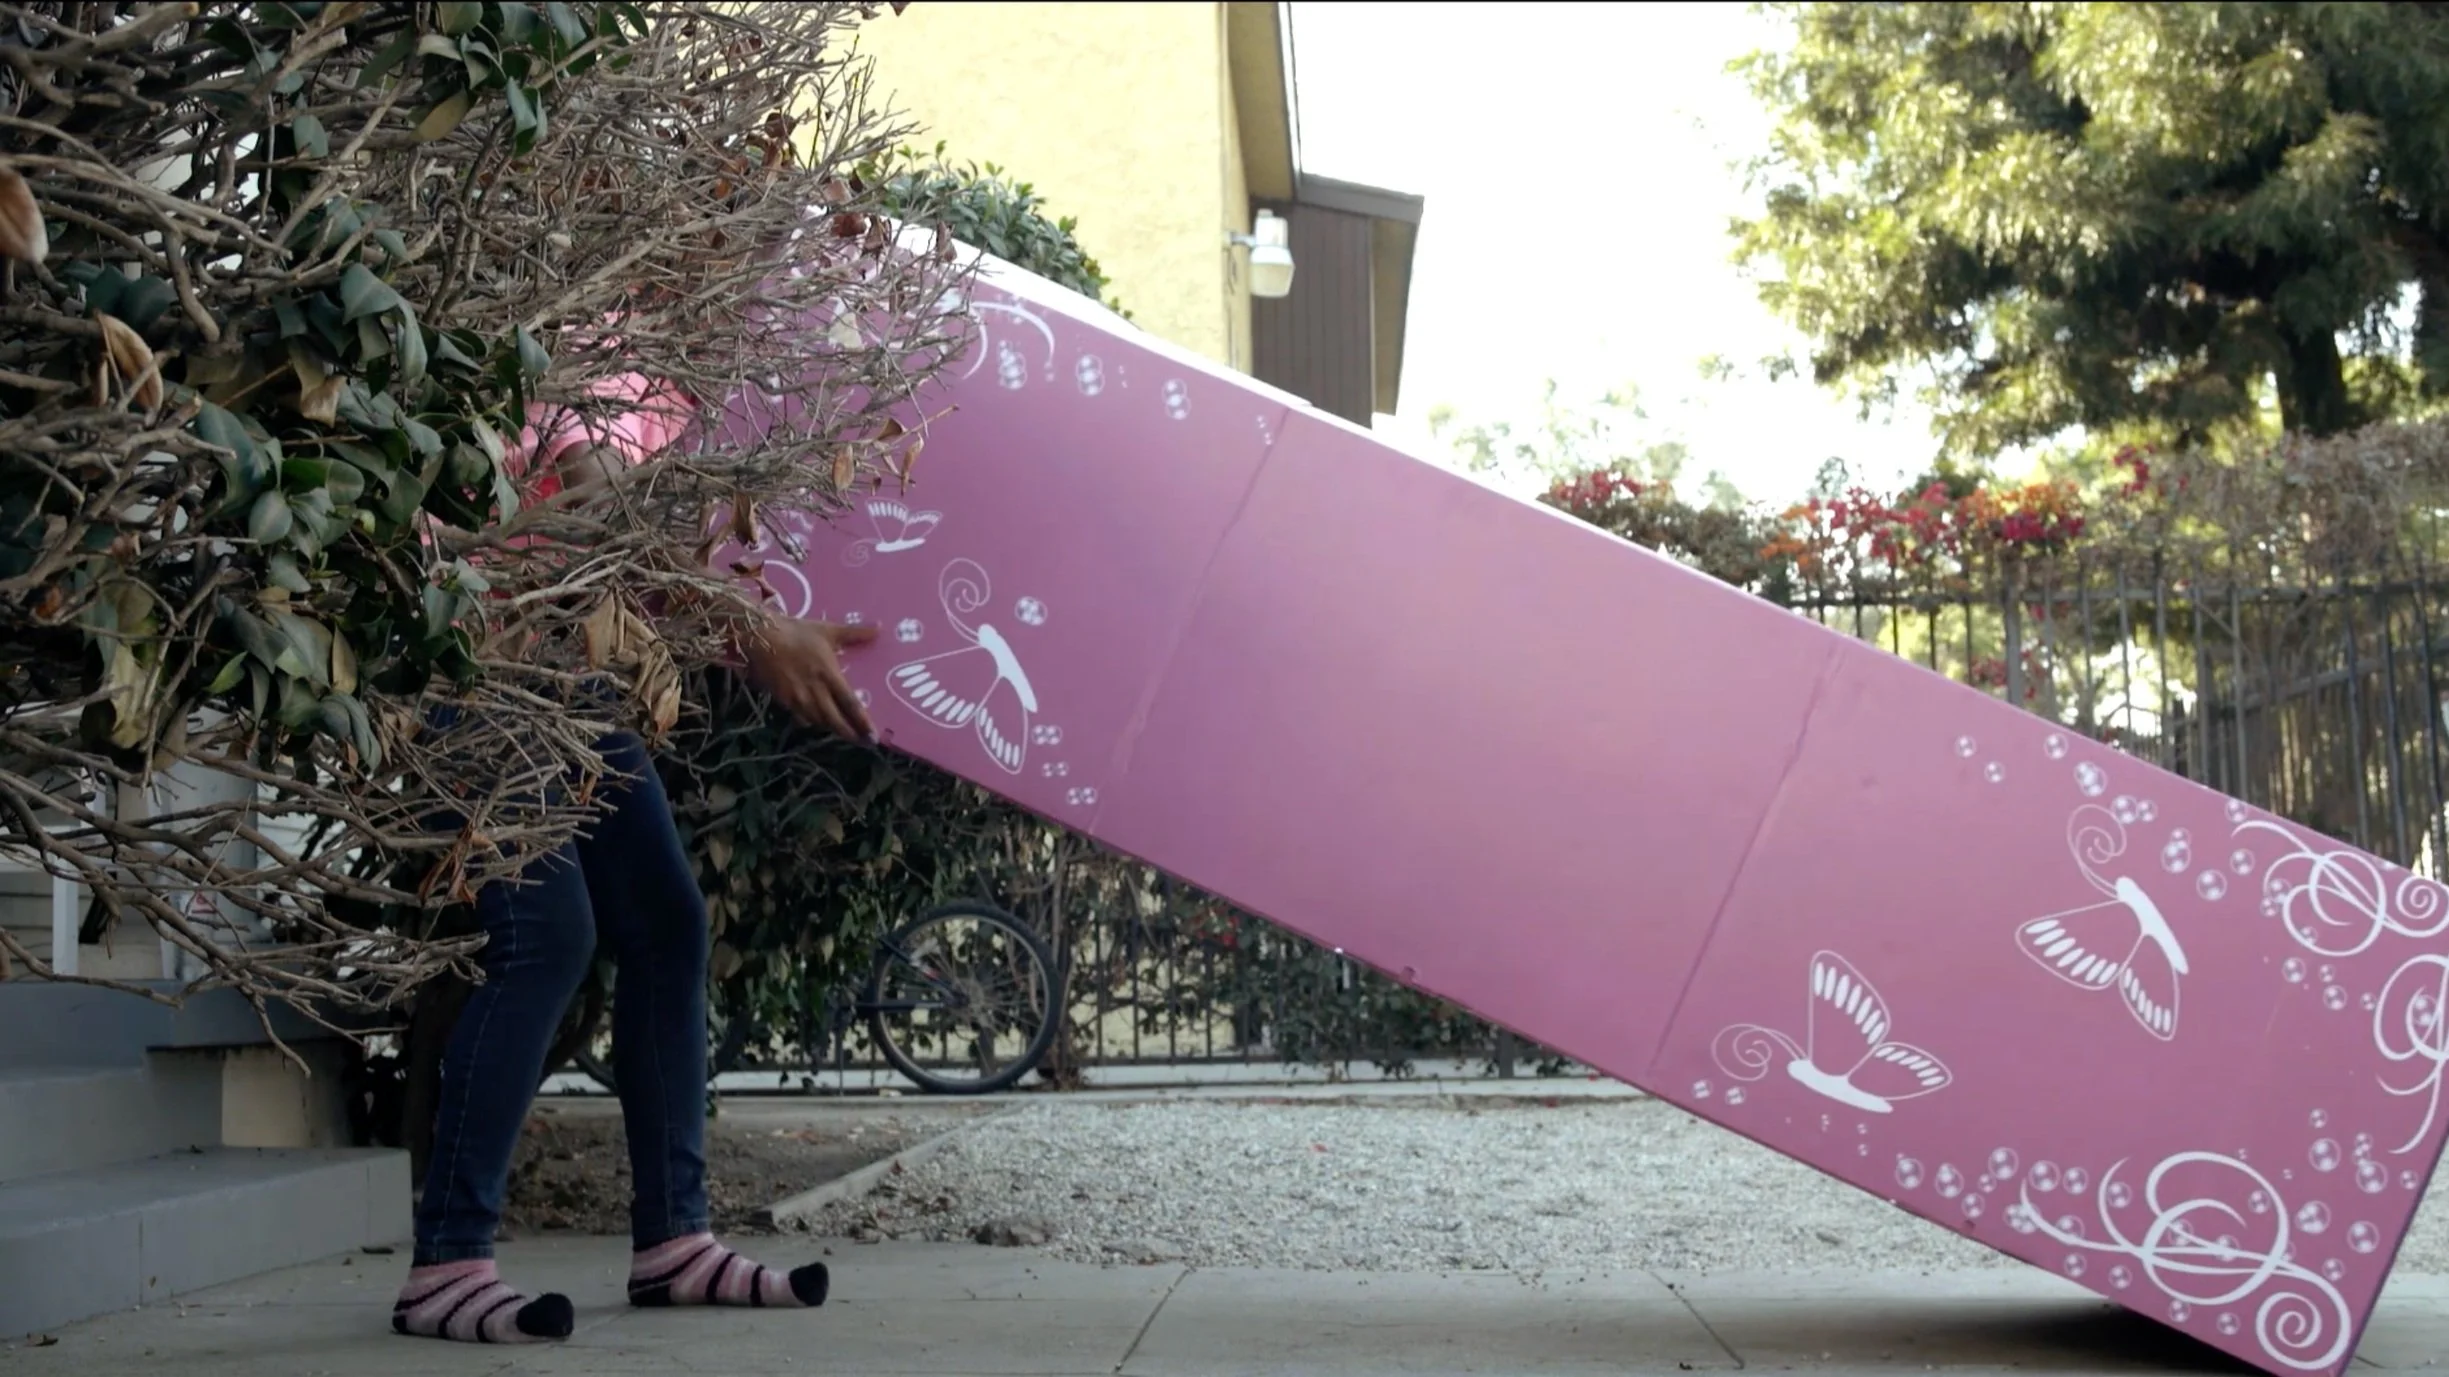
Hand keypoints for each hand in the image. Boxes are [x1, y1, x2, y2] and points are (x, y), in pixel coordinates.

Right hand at [741, 613, 877, 739]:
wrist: (761, 638)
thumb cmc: (797, 633)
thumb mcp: (828, 631)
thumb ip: (854, 633)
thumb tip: (879, 629)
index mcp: (829, 675)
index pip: (850, 705)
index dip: (863, 723)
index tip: (873, 737)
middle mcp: (816, 692)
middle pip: (835, 721)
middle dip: (850, 734)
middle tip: (864, 743)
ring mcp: (798, 699)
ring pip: (818, 722)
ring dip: (832, 729)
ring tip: (844, 733)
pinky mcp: (784, 701)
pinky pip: (801, 718)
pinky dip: (811, 722)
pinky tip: (816, 722)